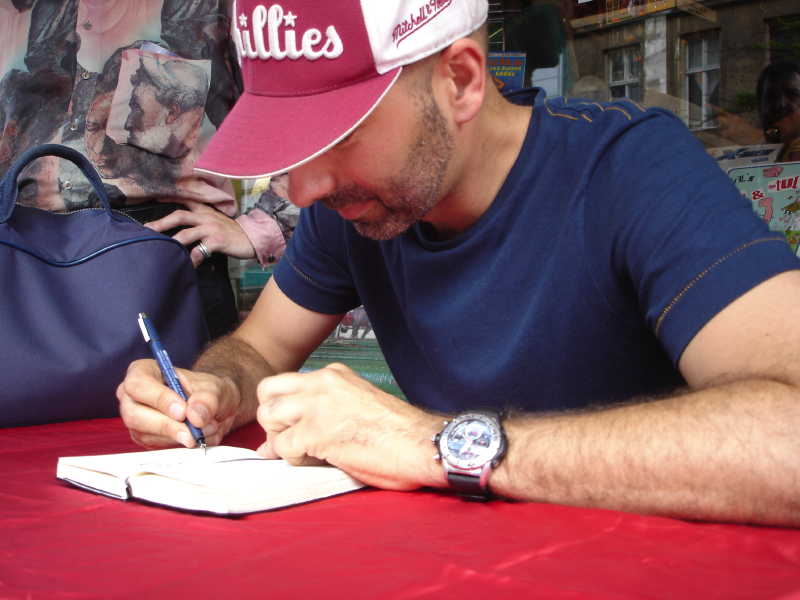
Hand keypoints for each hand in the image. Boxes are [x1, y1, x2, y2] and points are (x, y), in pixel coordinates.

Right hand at [116, 359, 239, 447]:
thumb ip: (206, 399)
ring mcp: (137, 420)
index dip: (159, 399)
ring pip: (145, 435)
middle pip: (134, 415)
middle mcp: (133, 397)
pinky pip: (156, 447)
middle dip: (166, 426)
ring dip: (178, 436)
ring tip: (205, 429)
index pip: (138, 384)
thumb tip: (195, 415)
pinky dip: (180, 444)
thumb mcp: (213, 388)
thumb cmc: (206, 391)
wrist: (214, 407)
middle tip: (193, 432)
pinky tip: (197, 436)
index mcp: (143, 372)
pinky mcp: (146, 438)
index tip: (182, 411)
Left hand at [144, 199, 255, 265]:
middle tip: (147, 230)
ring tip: (161, 250)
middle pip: (179, 216)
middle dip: (161, 223)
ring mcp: (212, 228)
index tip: (153, 199)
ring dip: (172, 242)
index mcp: (205, 211)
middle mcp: (206, 217)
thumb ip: (201, 222)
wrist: (254, 238)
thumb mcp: (216, 222)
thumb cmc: (233, 233)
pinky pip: (201, 250)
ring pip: (187, 233)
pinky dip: (192, 258)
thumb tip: (183, 229)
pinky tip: (187, 266)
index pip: (184, 201)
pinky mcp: (218, 241)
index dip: (168, 199)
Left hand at [255, 363, 443, 489]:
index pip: (286, 382)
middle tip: (291, 438)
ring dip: (280, 439)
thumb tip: (284, 436)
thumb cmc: (396, 432)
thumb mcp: (356, 406)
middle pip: (267, 391)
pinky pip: (282, 446)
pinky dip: (293, 459)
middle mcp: (322, 383)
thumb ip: (321, 413)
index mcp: (333, 374)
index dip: (284, 408)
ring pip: (269, 416)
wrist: (419, 443)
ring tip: (305, 451)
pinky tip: (318, 460)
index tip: (293, 426)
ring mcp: (317, 405)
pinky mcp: (316, 432)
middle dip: (272, 418)